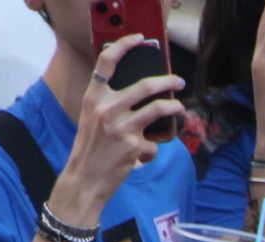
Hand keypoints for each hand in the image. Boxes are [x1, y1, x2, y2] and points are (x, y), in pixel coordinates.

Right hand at [54, 36, 186, 219]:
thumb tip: (141, 93)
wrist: (85, 178)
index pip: (107, 62)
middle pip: (145, 85)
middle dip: (167, 81)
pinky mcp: (134, 145)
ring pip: (158, 109)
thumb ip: (108, 102)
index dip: (124, 45)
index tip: (140, 39)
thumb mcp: (91, 118)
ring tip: (179, 107)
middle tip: (178, 80)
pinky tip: (143, 156)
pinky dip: (151, 150)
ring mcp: (121, 126)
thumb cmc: (90, 147)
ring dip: (174, 107)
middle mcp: (106, 108)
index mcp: (93, 97)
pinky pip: (153, 143)